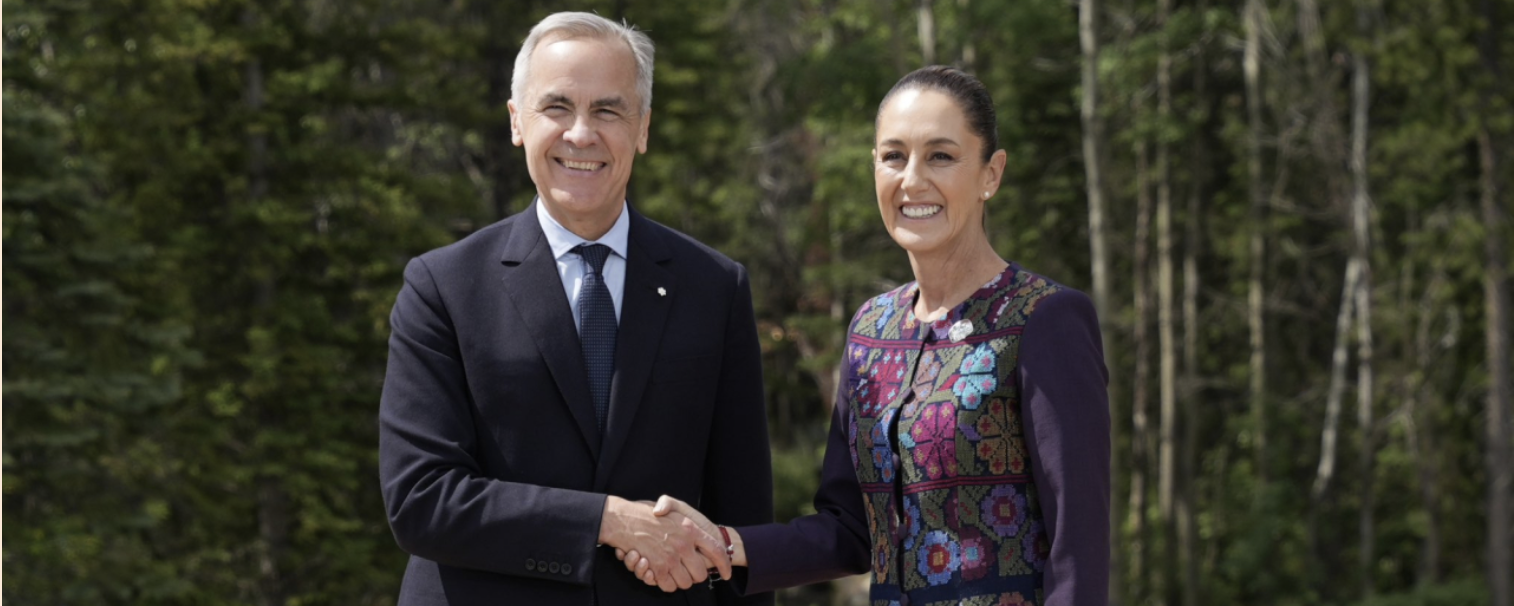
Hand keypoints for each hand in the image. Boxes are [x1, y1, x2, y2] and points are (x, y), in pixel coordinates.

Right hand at [599, 496, 725, 591]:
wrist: (623, 519)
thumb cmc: (646, 512)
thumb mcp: (671, 506)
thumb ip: (689, 522)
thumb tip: (700, 535)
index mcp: (691, 529)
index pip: (716, 550)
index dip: (724, 564)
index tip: (726, 573)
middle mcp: (684, 544)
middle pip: (700, 573)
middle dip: (695, 576)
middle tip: (688, 571)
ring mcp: (670, 558)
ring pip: (685, 582)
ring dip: (680, 580)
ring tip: (672, 571)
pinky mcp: (657, 568)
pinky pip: (668, 585)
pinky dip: (665, 584)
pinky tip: (659, 574)